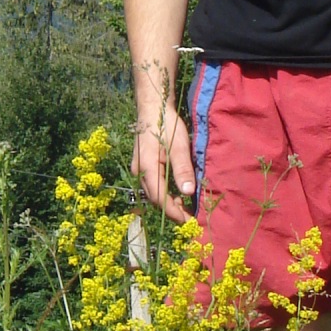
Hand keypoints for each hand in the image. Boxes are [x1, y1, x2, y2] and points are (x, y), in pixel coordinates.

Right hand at [132, 105, 196, 222]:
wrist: (152, 108)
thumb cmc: (166, 125)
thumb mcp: (179, 146)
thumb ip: (182, 169)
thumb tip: (188, 193)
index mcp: (147, 168)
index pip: (160, 198)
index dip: (174, 212)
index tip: (189, 222)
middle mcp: (139, 171)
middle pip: (155, 198)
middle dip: (172, 211)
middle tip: (191, 218)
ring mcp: (138, 168)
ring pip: (153, 192)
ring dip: (168, 203)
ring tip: (186, 208)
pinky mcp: (142, 165)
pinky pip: (152, 185)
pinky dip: (165, 193)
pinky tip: (177, 193)